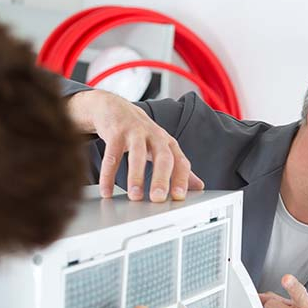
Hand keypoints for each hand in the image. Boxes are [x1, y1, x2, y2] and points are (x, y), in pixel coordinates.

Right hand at [65, 89, 203, 200]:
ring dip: (136, 177)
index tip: (179, 198)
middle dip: (161, 178)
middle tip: (157, 198)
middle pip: (162, 157)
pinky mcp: (115, 132)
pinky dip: (108, 174)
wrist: (115, 109)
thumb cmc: (142, 134)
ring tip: (134, 197)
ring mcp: (135, 132)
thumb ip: (179, 168)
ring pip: (137, 155)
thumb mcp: (162, 148)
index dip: (182, 179)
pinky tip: (107, 191)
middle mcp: (155, 136)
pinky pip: (112, 155)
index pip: (180, 162)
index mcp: (168, 144)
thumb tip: (199, 187)